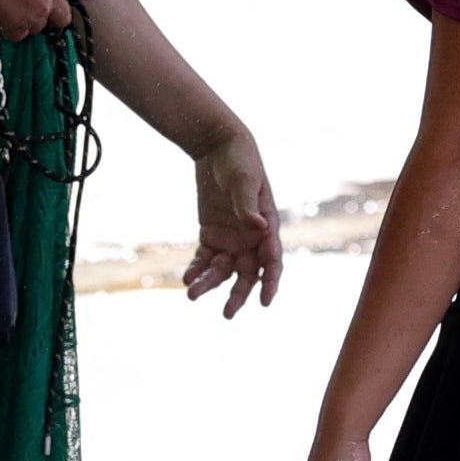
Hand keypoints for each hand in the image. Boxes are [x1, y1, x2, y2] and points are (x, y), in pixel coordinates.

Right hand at [0, 0, 81, 38]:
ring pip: (39, 26)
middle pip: (64, 16)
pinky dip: (10, 28)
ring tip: (14, 10)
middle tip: (41, 7)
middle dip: (55, 14)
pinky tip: (0, 18)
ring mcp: (35, 12)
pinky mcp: (17, 26)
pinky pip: (18, 34)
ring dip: (30, 20)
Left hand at [181, 131, 283, 315]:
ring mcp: (231, 238)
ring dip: (210, 284)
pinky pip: (205, 259)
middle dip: (239, 294)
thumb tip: (258, 226)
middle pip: (247, 274)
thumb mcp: (244, 179)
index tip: (265, 302)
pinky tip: (187, 279)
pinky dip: (197, 270)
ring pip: (222, 270)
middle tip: (227, 314)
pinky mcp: (211, 235)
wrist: (217, 146)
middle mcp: (252, 238)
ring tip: (192, 295)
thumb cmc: (239, 160)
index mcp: (267, 226)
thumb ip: (248, 205)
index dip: (271, 282)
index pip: (272, 261)